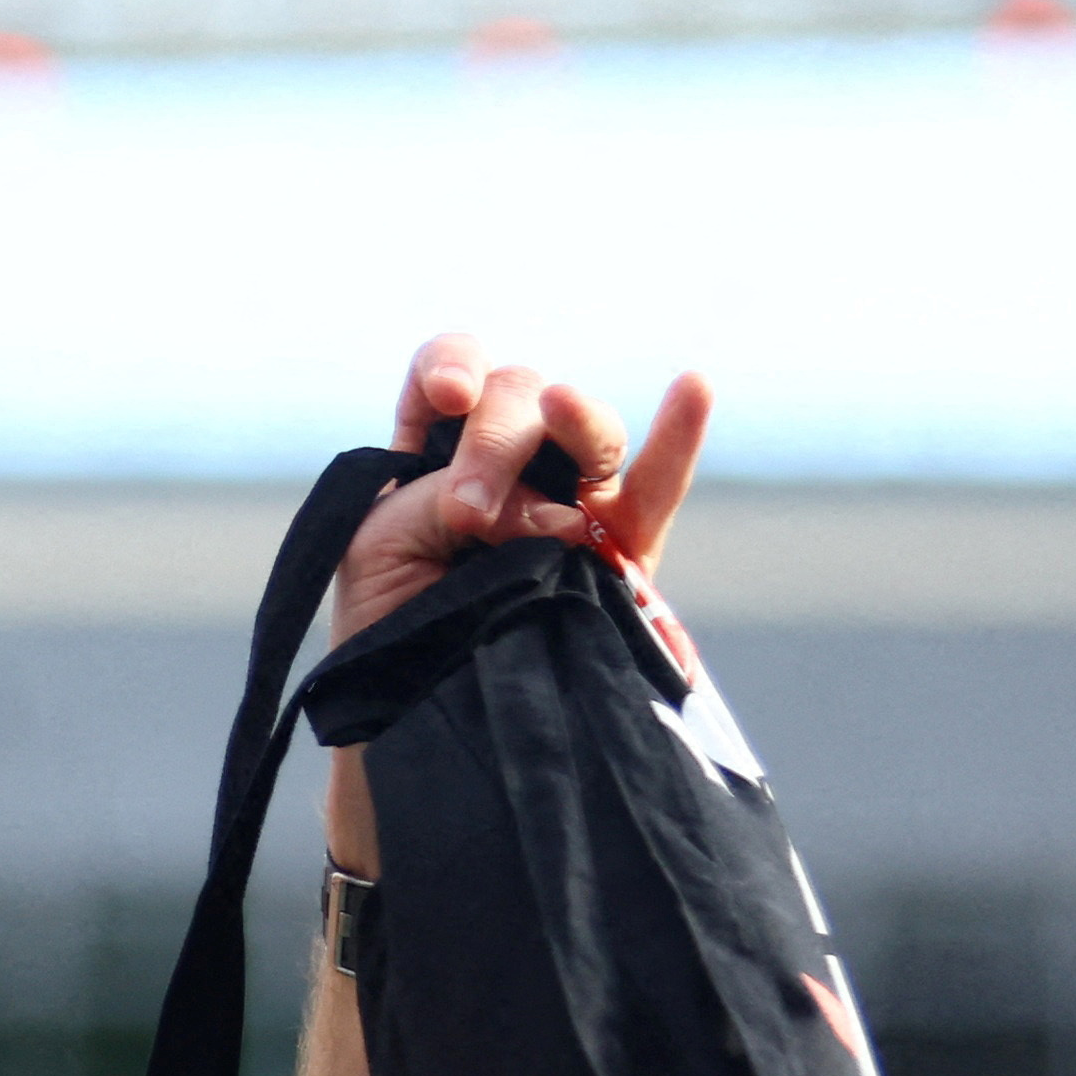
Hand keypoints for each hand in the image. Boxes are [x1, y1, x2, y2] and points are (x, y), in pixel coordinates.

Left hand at [330, 332, 707, 643]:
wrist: (420, 709)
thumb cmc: (389, 621)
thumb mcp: (382, 543)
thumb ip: (446, 499)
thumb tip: (561, 518)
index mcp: (436, 449)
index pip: (451, 371)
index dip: (453, 365)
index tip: (451, 397)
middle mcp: (510, 459)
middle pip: (519, 393)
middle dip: (494, 440)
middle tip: (467, 514)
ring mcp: (570, 495)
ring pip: (587, 429)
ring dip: (573, 424)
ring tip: (562, 418)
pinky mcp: (622, 544)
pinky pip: (659, 486)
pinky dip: (678, 438)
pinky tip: (693, 387)